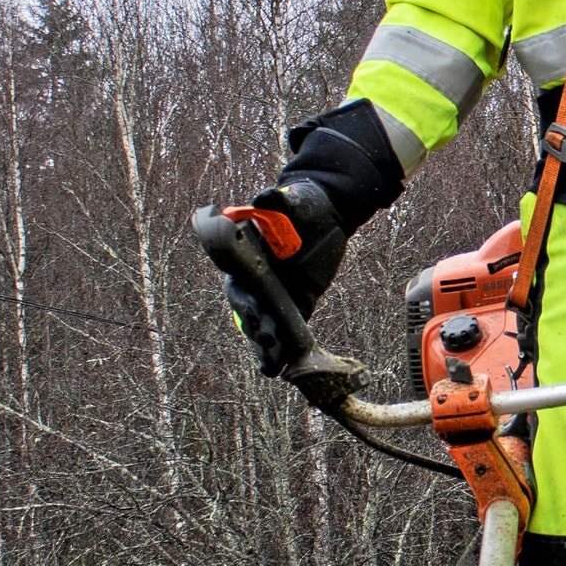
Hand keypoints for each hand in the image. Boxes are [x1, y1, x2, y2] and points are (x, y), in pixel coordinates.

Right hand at [214, 177, 348, 374]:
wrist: (325, 214)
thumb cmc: (303, 204)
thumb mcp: (293, 202)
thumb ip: (278, 201)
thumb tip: (265, 196)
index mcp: (248, 258)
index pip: (240, 284)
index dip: (244, 300)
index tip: (254, 312)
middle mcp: (258, 281)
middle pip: (250, 312)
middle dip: (256, 329)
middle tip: (268, 341)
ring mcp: (276, 295)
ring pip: (265, 327)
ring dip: (267, 348)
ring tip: (271, 368)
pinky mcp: (296, 304)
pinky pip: (288, 331)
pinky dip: (286, 349)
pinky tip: (284, 369)